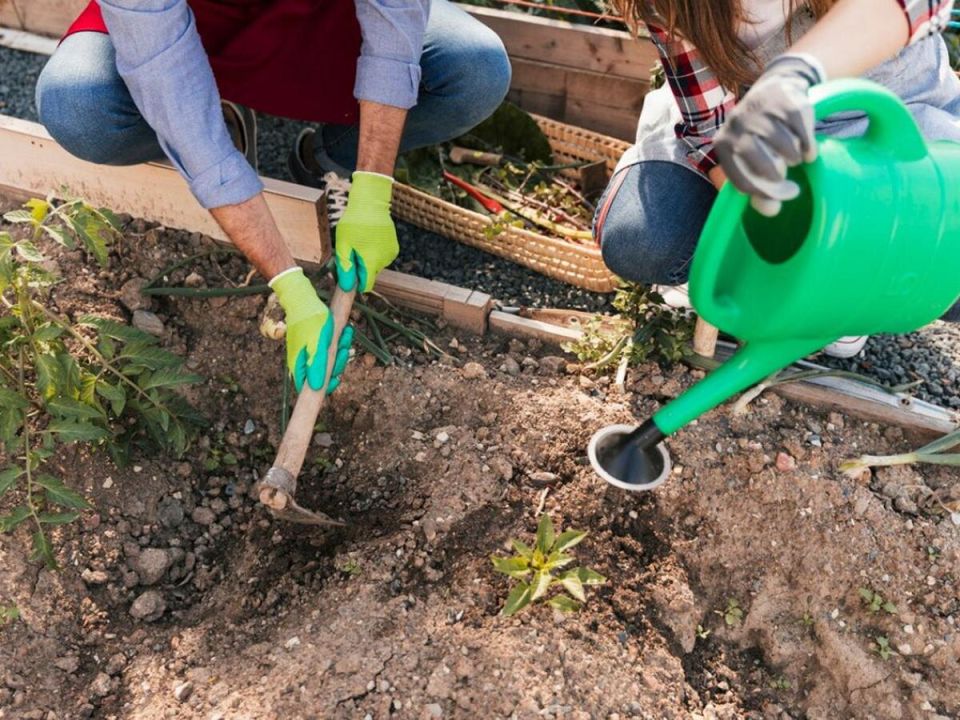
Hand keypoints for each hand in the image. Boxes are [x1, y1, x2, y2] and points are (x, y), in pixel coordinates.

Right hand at [270, 267, 352, 392]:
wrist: (304, 300)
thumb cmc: (310, 322)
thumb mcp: (317, 345)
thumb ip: (317, 367)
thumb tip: (317, 388)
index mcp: (299, 365)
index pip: (308, 388)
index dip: (324, 387)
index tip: (337, 379)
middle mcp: (302, 361)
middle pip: (323, 374)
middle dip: (337, 362)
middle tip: (344, 348)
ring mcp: (309, 352)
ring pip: (329, 360)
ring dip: (340, 349)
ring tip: (345, 334)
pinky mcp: (315, 343)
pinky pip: (330, 348)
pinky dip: (339, 341)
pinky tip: (345, 331)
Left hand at [334, 171, 398, 292]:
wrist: (371, 203)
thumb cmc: (354, 223)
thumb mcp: (343, 245)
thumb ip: (346, 267)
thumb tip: (347, 286)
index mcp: (371, 262)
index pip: (366, 286)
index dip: (356, 283)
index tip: (349, 276)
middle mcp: (384, 260)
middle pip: (370, 275)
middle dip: (360, 269)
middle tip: (351, 251)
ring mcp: (391, 254)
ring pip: (376, 266)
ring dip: (368, 260)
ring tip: (361, 242)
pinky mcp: (394, 247)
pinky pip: (382, 257)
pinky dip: (375, 253)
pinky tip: (370, 239)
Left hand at [714, 54, 824, 216]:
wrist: (775, 91)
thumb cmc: (761, 137)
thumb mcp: (755, 162)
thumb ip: (760, 190)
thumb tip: (771, 210)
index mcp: (723, 144)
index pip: (740, 178)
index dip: (761, 192)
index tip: (779, 196)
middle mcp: (735, 124)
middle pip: (758, 159)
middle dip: (775, 172)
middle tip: (783, 174)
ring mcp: (758, 109)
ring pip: (781, 143)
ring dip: (793, 156)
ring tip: (794, 158)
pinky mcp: (782, 99)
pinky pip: (800, 128)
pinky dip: (807, 143)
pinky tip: (806, 148)